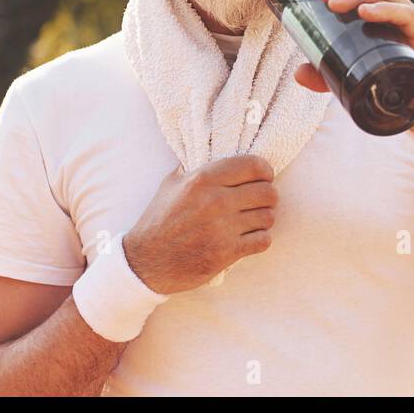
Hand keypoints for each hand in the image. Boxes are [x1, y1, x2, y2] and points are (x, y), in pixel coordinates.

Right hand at [123, 155, 276, 294]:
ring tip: (253, 220)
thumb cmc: (158, 221)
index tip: (264, 177)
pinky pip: (263, 240)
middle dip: (268, 196)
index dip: (265, 171)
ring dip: (264, 218)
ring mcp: (223, 228)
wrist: (145, 262)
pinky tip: (249, 238)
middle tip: (260, 201)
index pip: (254, 166)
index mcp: (203, 179)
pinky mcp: (227, 253)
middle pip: (267, 192)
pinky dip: (260, 239)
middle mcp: (216, 201)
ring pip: (268, 216)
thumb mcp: (170, 185)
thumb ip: (194, 167)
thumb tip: (211, 150)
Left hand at [294, 0, 413, 135]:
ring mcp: (409, 17)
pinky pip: (404, 13)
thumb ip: (324, 71)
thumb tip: (298, 73)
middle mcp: (396, 5)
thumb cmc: (389, 73)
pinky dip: (384, 9)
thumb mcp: (351, 70)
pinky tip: (366, 12)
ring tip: (336, 5)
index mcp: (382, 4)